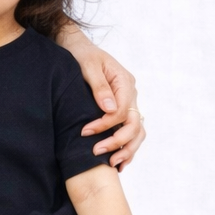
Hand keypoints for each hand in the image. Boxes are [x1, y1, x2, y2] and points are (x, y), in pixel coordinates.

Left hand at [75, 45, 145, 168]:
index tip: (85, 132)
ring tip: (111, 163)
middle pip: (134, 125)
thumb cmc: (82, 56)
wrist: (78, 50)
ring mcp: (129, 103)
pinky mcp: (122, 111)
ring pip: (137, 132)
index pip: (122, 111)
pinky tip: (118, 161)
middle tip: (96, 152)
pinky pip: (131, 132)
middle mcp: (131, 94)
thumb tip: (110, 108)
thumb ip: (99, 87)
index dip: (105, 125)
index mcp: (125, 82)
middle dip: (116, 141)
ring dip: (126, 149)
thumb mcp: (88, 67)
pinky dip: (126, 147)